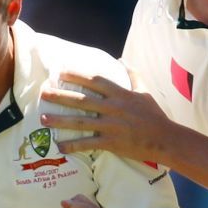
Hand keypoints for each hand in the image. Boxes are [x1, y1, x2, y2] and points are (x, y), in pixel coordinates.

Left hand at [40, 72, 169, 163]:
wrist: (165, 139)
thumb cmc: (155, 116)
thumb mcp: (145, 92)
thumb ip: (133, 76)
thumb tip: (123, 61)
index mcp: (120, 94)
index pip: (94, 81)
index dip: (76, 75)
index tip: (60, 72)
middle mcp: (113, 108)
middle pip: (82, 100)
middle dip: (61, 96)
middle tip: (43, 93)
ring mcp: (111, 125)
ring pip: (80, 122)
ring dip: (60, 121)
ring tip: (43, 119)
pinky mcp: (111, 142)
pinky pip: (87, 144)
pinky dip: (73, 145)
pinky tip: (59, 146)